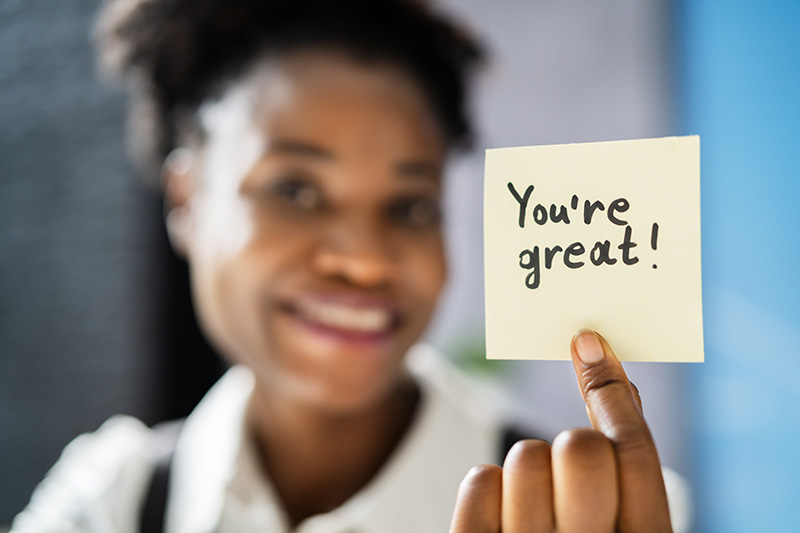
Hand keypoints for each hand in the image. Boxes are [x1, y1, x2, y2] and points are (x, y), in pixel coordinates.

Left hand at [449, 330, 671, 531]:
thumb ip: (627, 475)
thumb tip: (617, 384)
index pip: (634, 451)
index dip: (610, 388)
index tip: (587, 342)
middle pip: (582, 449)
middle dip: (573, 449)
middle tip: (568, 481)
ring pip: (526, 457)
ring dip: (527, 476)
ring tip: (533, 518)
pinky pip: (481, 480)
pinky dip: (488, 491)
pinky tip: (498, 522)